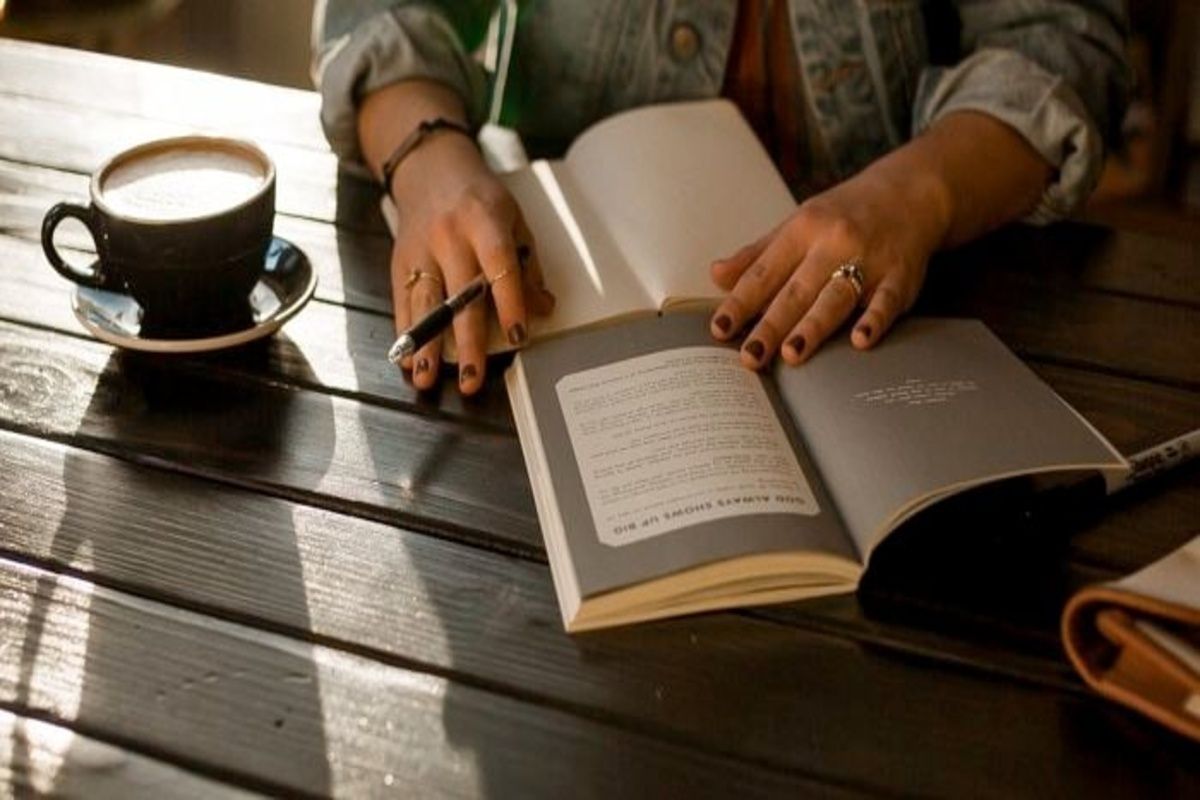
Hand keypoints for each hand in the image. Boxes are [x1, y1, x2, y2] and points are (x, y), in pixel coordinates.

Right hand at [358, 80, 553, 394]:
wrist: (430, 170)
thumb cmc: (481, 200)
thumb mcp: (514, 221)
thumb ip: (528, 266)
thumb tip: (542, 308)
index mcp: (485, 223)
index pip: (500, 269)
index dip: (510, 304)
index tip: (518, 336)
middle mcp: (450, 237)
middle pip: (460, 296)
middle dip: (467, 342)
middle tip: (473, 379)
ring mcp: (421, 250)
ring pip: (425, 303)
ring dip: (426, 345)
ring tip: (428, 377)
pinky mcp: (400, 261)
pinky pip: (403, 302)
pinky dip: (405, 333)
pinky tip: (407, 360)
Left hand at [708, 111, 1053, 369]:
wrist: (909, 194)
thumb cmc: (844, 215)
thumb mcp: (797, 224)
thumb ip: (757, 254)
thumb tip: (717, 275)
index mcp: (803, 230)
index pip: (764, 272)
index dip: (740, 301)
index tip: (719, 329)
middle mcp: (834, 243)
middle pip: (796, 290)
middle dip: (771, 325)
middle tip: (750, 356)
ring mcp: (869, 260)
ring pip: (836, 297)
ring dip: (814, 326)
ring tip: (792, 354)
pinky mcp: (900, 276)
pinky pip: (886, 300)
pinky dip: (875, 320)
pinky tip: (861, 341)